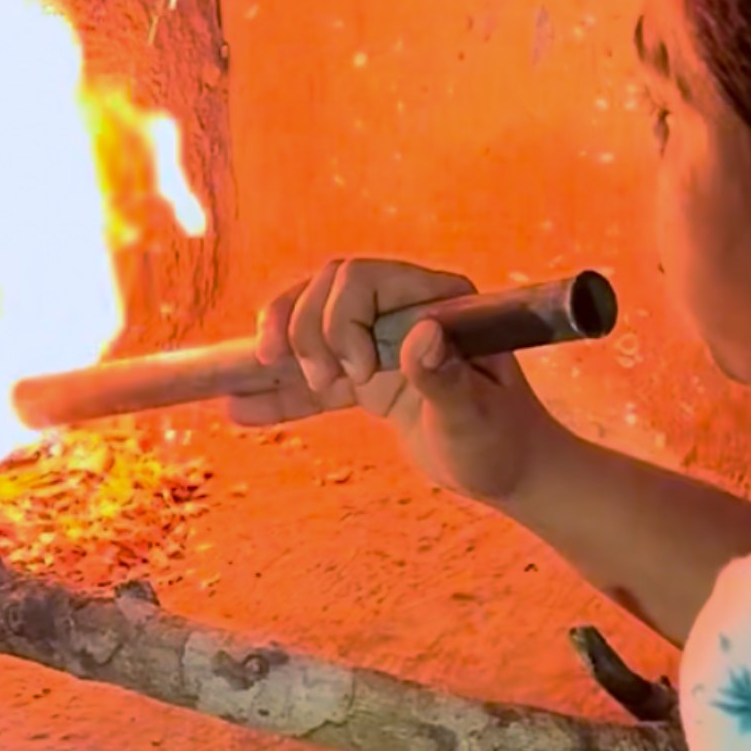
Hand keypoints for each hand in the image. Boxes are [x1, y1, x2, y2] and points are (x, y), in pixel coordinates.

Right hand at [226, 258, 565, 503]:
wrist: (511, 472)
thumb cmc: (504, 442)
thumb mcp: (475, 416)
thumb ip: (444, 376)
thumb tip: (420, 335)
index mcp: (436, 301)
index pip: (361, 278)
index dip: (341, 318)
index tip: (356, 375)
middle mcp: (404, 310)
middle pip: (325, 292)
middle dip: (306, 332)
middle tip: (325, 384)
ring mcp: (380, 342)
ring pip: (309, 324)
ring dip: (278, 348)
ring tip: (246, 379)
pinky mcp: (366, 377)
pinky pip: (311, 376)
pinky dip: (277, 392)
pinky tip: (238, 409)